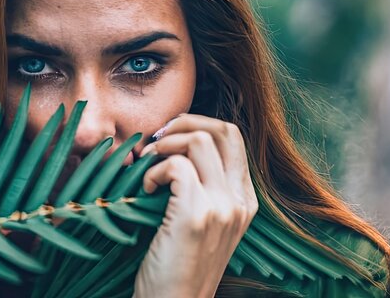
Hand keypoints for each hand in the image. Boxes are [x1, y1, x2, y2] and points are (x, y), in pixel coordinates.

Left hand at [133, 114, 257, 297]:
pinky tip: (145, 188)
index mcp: (245, 200)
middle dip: (183, 122)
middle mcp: (239, 201)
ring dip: (164, 145)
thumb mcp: (206, 224)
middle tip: (156, 139)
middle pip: (222, 129)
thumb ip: (205, 189)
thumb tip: (178, 148)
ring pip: (199, 140)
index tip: (169, 137)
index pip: (233, 138)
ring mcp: (222, 207)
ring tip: (147, 166)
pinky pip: (175, 166)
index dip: (199, 125)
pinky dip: (153, 170)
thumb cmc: (180, 267)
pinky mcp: (196, 215)